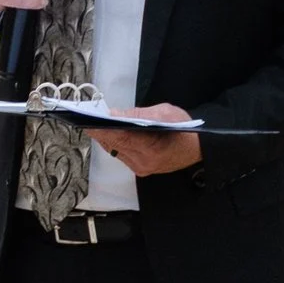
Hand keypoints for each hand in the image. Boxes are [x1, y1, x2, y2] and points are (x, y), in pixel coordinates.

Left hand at [84, 101, 202, 175]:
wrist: (197, 149)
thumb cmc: (184, 129)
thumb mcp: (165, 113)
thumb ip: (137, 114)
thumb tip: (114, 113)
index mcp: (153, 148)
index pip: (121, 138)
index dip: (104, 130)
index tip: (89, 122)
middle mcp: (144, 162)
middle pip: (115, 145)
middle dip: (100, 132)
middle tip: (86, 120)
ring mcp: (140, 168)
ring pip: (115, 151)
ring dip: (105, 137)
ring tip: (93, 124)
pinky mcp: (139, 170)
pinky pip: (120, 155)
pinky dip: (114, 143)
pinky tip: (108, 133)